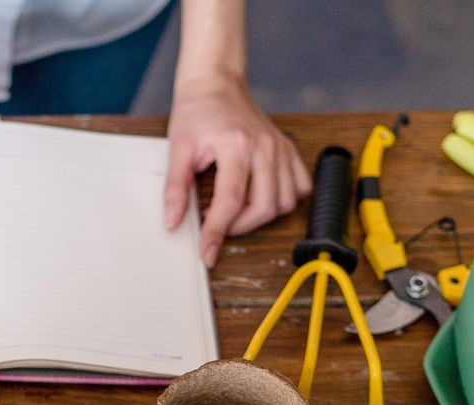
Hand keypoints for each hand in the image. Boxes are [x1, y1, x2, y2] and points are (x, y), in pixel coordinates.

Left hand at [164, 75, 310, 265]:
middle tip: (219, 228)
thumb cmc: (196, 112)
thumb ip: (175, 188)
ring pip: (285, 201)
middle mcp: (264, 147)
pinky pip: (300, 186)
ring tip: (237, 214)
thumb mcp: (178, 149)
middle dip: (239, 228)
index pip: (230, 201)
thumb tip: (173, 222)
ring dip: (262, 217)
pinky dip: (286, 200)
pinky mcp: (287, 149)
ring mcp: (279, 148)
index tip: (207, 251)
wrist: (215, 84)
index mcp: (236, 145)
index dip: (217, 232)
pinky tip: (264, 199)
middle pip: (263, 207)